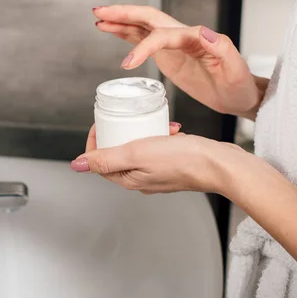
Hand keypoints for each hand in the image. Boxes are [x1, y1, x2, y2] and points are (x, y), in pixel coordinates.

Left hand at [71, 123, 246, 194]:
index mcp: (128, 179)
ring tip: (153, 122)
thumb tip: (77, 165)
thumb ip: (106, 159)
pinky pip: (158, 149)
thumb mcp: (137, 154)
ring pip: (140, 149)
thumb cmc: (183, 160)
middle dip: (121, 132)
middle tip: (126, 117)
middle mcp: (141, 180)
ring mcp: (157, 173)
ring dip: (143, 132)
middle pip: (118, 153)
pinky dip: (161, 136)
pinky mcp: (173, 166)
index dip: (96, 140)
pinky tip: (170, 129)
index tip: (102, 122)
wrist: (219, 165)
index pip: (99, 160)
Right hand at [93, 5, 264, 118]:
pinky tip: (113, 32)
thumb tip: (204, 31)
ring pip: (144, 27)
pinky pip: (146, 40)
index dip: (143, 47)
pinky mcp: (170, 55)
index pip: (163, 35)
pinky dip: (127, 35)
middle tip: (101, 12)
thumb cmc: (238, 86)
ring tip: (99, 19)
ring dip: (121, 21)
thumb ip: (221, 48)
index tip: (128, 64)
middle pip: (149, 18)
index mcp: (197, 38)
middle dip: (124, 14)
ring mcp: (176, 44)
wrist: (240, 96)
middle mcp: (184, 36)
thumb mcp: (235, 70)